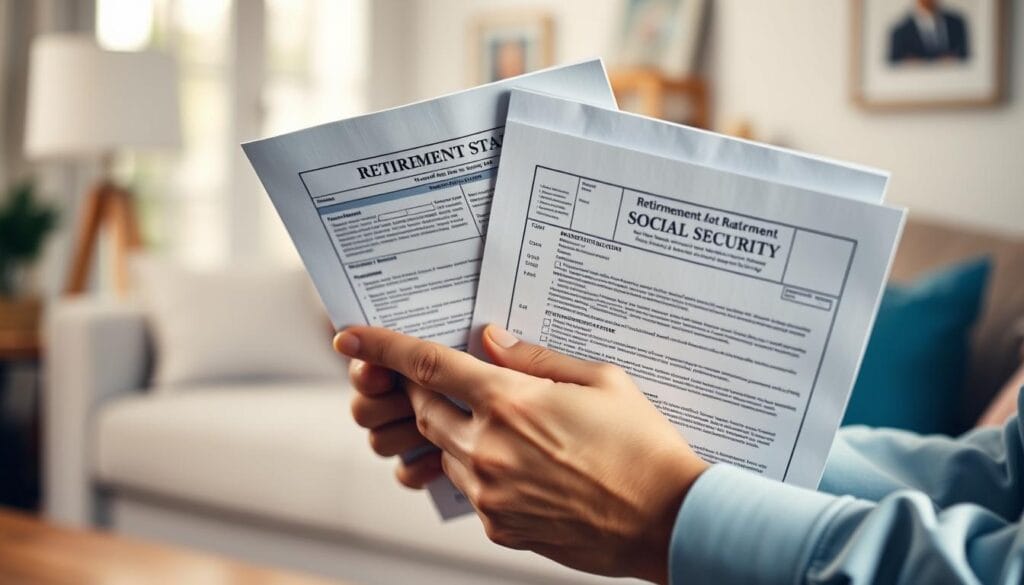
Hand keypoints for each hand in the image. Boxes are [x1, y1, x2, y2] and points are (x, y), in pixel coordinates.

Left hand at [334, 325, 707, 583]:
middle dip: (423, 390)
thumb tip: (490, 340)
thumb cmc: (641, 446)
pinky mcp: (500, 527)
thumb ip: (533, 359)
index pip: (427, 365)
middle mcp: (489, 448)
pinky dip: (479, 469)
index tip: (347, 338)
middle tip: (445, 379)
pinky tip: (522, 464)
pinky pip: (469, 489)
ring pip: (443, 450)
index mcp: (511, 402)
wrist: (667, 520)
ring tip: (502, 425)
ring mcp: (490, 494)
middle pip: (425, 409)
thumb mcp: (598, 380)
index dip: (381, 346)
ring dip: (454, 431)